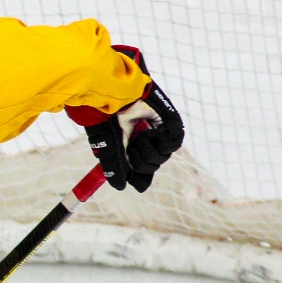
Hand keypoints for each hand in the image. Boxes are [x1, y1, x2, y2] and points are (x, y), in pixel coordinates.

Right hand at [67, 46, 184, 191]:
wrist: (116, 95)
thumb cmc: (108, 116)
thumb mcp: (110, 146)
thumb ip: (116, 167)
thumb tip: (121, 187)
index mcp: (132, 145)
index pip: (142, 169)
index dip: (140, 177)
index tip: (137, 182)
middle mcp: (147, 140)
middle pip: (151, 166)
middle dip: (139, 160)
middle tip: (131, 146)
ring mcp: (161, 133)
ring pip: (161, 157)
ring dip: (147, 150)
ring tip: (139, 134)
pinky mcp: (173, 125)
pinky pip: (172, 144)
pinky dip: (160, 140)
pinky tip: (150, 130)